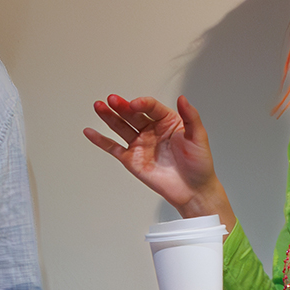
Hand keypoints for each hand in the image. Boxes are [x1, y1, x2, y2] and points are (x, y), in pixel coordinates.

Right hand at [85, 94, 219, 217]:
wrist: (193, 190)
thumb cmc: (199, 164)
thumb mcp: (199, 136)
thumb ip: (191, 116)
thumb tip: (183, 98)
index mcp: (168, 122)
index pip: (152, 108)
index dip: (142, 103)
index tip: (135, 104)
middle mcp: (152, 131)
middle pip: (133, 114)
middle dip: (121, 106)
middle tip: (111, 99)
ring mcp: (140, 144)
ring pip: (121, 127)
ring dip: (109, 117)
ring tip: (99, 106)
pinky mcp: (132, 159)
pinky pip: (113, 147)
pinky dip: (101, 140)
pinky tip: (90, 131)